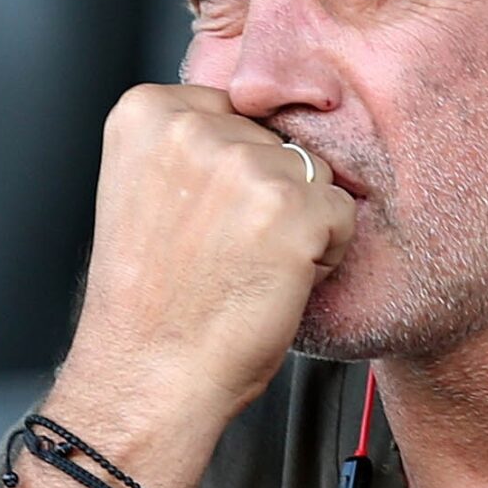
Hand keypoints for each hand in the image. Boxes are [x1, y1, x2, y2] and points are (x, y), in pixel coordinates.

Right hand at [63, 85, 357, 433]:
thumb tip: (258, 123)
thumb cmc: (149, 302)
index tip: (199, 216)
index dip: (231, 172)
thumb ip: (189, 147)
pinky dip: (324, 255)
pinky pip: (342, 214)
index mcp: (146, 113)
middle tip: (220, 250)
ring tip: (245, 267)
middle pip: (276, 140)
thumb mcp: (145, 190)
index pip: (234, 112)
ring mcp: (245, 165)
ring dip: (297, 223)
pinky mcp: (292, 208)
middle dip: (265, 193)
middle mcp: (193, 128)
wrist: (148, 375)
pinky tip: (273, 282)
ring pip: (314, 175)